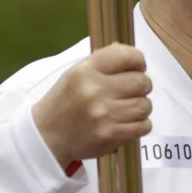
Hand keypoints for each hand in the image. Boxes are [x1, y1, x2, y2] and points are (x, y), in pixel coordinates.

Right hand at [31, 44, 152, 167]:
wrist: (47, 137)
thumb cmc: (64, 102)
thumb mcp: (76, 74)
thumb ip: (104, 63)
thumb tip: (133, 57)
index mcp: (86, 70)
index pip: (127, 56)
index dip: (138, 61)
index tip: (137, 68)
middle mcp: (95, 90)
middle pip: (141, 82)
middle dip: (142, 86)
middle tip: (133, 91)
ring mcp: (103, 114)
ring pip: (145, 105)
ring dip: (141, 107)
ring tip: (128, 109)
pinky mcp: (110, 135)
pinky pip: (143, 126)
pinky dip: (141, 125)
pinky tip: (128, 123)